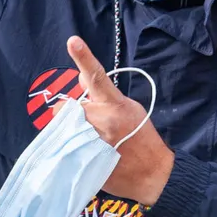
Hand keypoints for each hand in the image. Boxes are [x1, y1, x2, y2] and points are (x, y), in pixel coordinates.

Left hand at [58, 35, 174, 206]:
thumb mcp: (129, 108)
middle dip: (72, 112)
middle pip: (66, 106)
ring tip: (90, 141)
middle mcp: (100, 119)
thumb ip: (104, 95)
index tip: (72, 40)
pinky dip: (70, 145)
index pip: (97, 76)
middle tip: (88, 124)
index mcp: (114, 104)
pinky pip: (64, 144)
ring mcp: (90, 140)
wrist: (152, 175)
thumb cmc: (141, 137)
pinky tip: (86, 152)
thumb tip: (82, 77)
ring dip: (71, 129)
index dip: (84, 57)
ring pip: (63, 125)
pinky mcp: (83, 158)